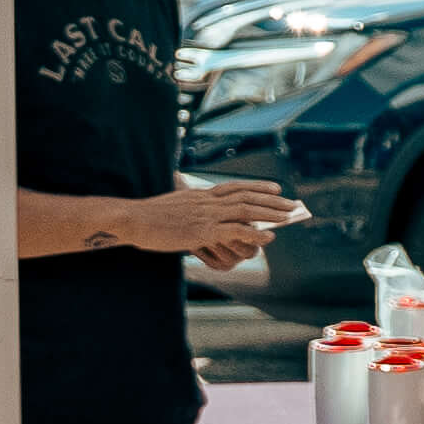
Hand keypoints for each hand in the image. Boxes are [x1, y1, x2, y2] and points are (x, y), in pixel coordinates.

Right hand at [124, 180, 294, 260]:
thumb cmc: (147, 217)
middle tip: (291, 204)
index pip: (235, 186)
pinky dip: (255, 233)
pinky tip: (269, 237)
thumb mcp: (173, 207)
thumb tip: (199, 218)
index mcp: (200, 195)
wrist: (132, 219)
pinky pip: (235, 230)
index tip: (275, 188)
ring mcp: (206, 215)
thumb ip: (190, 209)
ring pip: (246, 210)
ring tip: (288, 217)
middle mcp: (207, 201)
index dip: (258, 187)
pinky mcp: (203, 231)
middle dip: (272, 201)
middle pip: (247, 196)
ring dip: (270, 214)